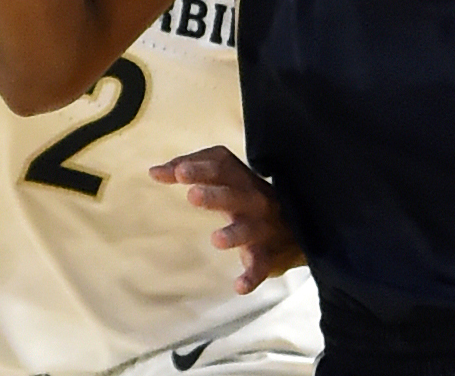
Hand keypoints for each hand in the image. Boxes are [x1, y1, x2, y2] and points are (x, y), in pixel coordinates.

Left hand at [150, 147, 302, 291]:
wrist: (301, 227)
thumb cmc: (246, 194)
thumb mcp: (223, 177)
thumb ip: (189, 169)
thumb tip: (153, 172)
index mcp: (239, 179)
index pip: (221, 167)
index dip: (200, 168)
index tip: (178, 172)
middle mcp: (253, 200)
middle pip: (234, 195)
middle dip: (214, 196)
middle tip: (192, 196)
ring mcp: (262, 228)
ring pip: (248, 230)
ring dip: (233, 234)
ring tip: (216, 239)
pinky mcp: (268, 256)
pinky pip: (261, 266)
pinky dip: (252, 276)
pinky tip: (239, 286)